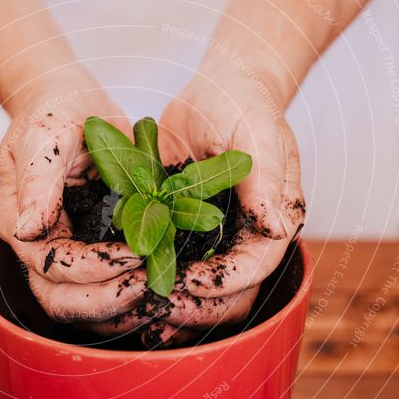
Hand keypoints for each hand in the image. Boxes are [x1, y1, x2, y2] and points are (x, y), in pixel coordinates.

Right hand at [0, 72, 147, 322]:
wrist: (72, 103)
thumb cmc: (54, 111)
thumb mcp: (45, 134)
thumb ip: (37, 180)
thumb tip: (27, 231)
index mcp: (19, 222)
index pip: (52, 266)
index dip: (93, 269)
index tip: (136, 255)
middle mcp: (39, 246)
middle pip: (62, 300)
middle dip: (108, 300)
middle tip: (152, 285)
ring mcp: (65, 251)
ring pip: (85, 304)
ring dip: (122, 307)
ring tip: (162, 290)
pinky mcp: (92, 250)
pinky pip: (108, 287)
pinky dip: (134, 293)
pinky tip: (164, 284)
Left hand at [94, 60, 304, 346]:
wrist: (216, 92)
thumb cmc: (246, 107)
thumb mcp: (259, 135)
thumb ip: (266, 179)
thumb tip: (275, 225)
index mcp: (270, 222)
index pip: (254, 267)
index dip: (224, 282)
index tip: (189, 282)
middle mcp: (241, 237)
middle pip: (227, 292)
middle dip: (196, 304)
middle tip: (160, 304)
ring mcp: (210, 236)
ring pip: (196, 288)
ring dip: (171, 302)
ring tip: (137, 307)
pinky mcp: (179, 228)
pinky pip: (167, 263)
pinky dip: (149, 277)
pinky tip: (123, 285)